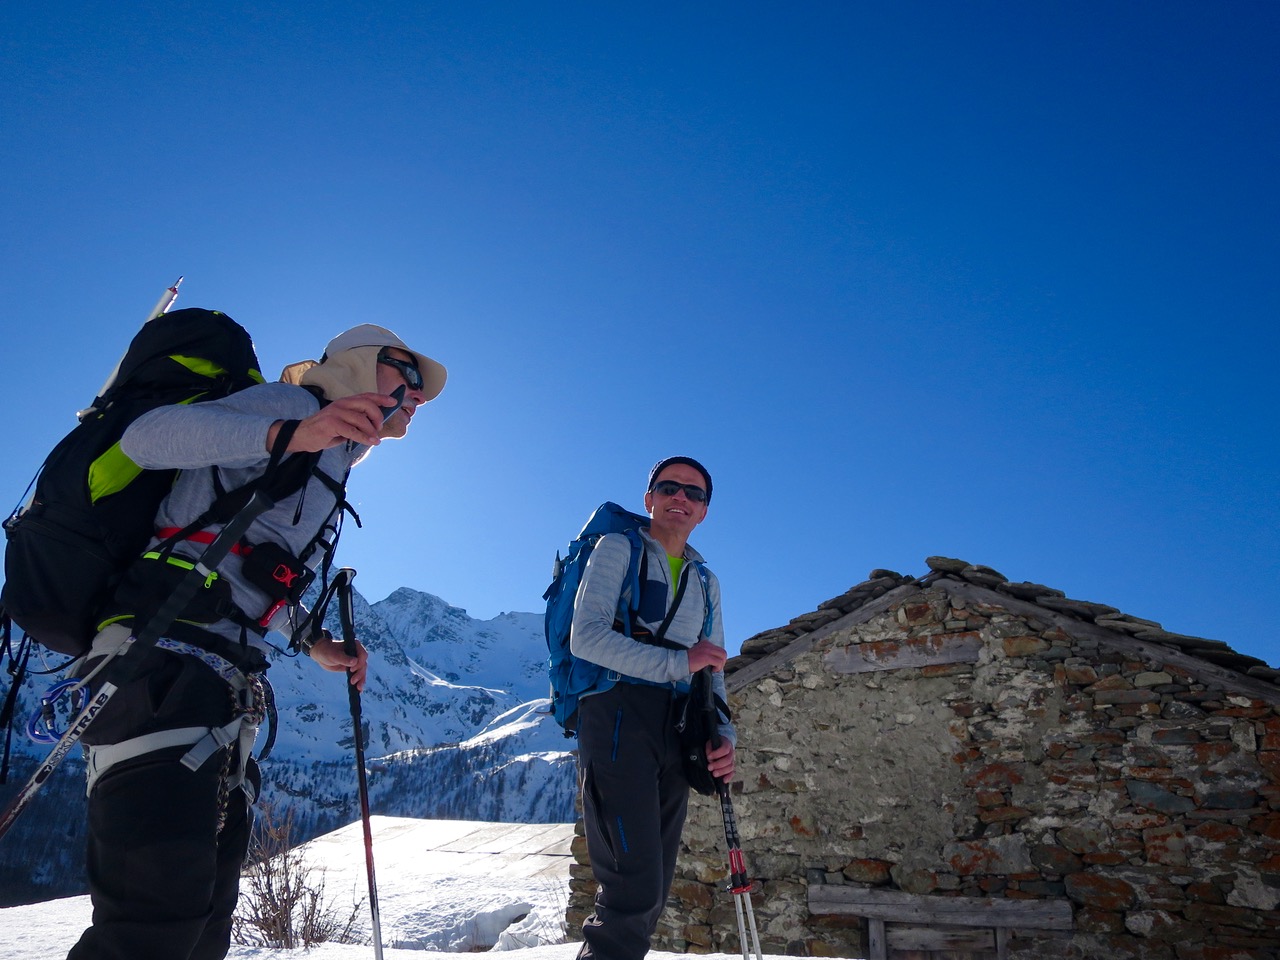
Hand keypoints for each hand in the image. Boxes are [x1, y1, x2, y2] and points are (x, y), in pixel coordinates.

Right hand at [267, 392, 402, 452]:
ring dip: (372, 430)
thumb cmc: (325, 431)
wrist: (302, 436)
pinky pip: (352, 431)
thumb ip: (357, 421)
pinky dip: (364, 437)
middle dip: (378, 416)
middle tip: (379, 427)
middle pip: (367, 405)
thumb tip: (376, 425)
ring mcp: (336, 413)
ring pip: (361, 419)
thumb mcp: (343, 423)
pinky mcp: (331, 424)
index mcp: (345, 402)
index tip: (394, 401)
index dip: (381, 398)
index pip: (366, 396)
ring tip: (375, 439)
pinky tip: (370, 442)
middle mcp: (341, 404)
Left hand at [308, 633, 368, 689]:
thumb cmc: (327, 651)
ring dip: (361, 679)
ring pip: (362, 671)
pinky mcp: (353, 669)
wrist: (321, 655)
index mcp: (355, 646)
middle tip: (352, 681)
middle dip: (360, 674)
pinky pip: (358, 675)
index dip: (359, 663)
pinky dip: (359, 682)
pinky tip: (358, 689)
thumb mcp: (334, 655)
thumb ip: (344, 659)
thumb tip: (355, 662)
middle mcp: (357, 654)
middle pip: (363, 665)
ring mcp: (356, 662)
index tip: (352, 669)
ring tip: (358, 688)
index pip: (363, 655)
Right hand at [687, 639, 726, 672]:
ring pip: (723, 657)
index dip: (720, 658)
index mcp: (706, 643)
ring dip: (721, 665)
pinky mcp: (706, 657)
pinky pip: (718, 662)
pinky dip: (718, 668)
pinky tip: (712, 670)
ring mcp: (707, 650)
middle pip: (723, 652)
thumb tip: (718, 660)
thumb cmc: (690, 661)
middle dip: (723, 662)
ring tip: (714, 669)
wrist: (681, 662)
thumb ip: (708, 654)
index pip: (720, 649)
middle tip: (717, 668)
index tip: (716, 665)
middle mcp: (707, 645)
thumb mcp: (700, 653)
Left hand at [706, 738, 734, 782]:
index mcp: (727, 744)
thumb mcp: (711, 743)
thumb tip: (710, 759)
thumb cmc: (715, 744)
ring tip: (714, 774)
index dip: (717, 754)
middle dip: (718, 765)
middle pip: (728, 760)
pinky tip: (724, 780)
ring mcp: (733, 760)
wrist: (722, 743)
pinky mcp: (731, 766)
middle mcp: (732, 752)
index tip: (709, 757)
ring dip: (722, 771)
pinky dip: (729, 777)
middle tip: (710, 767)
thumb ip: (709, 750)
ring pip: (731, 767)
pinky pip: (733, 772)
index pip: (725, 749)